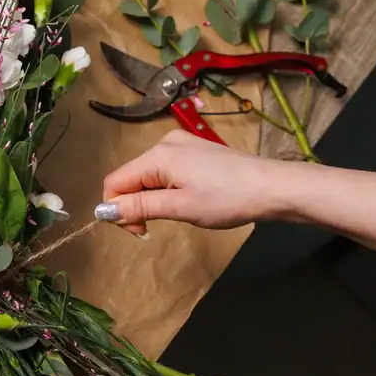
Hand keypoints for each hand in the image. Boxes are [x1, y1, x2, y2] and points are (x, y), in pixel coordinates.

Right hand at [96, 130, 283, 235]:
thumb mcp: (179, 207)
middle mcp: (164, 143)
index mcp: (156, 155)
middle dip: (135, 204)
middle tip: (155, 229)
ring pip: (148, 175)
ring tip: (180, 212)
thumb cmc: (226, 199)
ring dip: (152, 198)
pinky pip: (166, 169)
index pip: (115, 182)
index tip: (138, 232)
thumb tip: (103, 211)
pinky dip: (167, 188)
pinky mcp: (196, 150)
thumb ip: (138, 207)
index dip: (117, 209)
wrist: (272, 187)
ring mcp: (181, 144)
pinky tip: (189, 198)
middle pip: (131, 177)